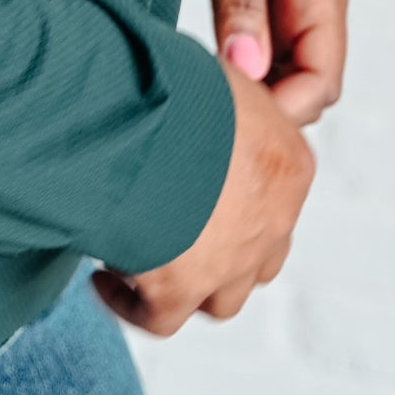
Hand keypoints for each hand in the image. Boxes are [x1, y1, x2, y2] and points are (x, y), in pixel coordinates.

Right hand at [92, 56, 314, 333]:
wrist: (151, 116)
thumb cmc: (184, 81)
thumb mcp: (223, 75)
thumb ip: (230, 96)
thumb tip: (214, 84)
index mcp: (289, 164)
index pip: (276, 189)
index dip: (236, 187)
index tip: (195, 178)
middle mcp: (271, 222)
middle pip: (257, 253)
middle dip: (222, 245)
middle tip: (176, 224)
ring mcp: (229, 264)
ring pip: (220, 297)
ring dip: (188, 284)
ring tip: (144, 257)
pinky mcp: (180, 291)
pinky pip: (159, 318)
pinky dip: (132, 305)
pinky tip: (105, 280)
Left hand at [193, 0, 349, 128]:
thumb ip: (240, 2)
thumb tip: (246, 74)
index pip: (323, 80)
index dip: (283, 109)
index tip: (228, 117)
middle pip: (306, 83)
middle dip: (266, 105)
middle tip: (206, 113)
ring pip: (281, 68)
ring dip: (249, 85)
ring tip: (198, 91)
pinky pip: (260, 44)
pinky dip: (237, 61)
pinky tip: (197, 64)